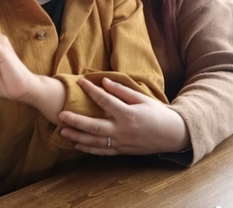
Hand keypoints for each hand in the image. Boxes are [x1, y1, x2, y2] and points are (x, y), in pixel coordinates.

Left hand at [58, 77, 189, 155]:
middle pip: (95, 126)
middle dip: (76, 121)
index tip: (79, 81)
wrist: (172, 135)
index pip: (105, 101)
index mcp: (128, 114)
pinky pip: (102, 151)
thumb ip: (122, 91)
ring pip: (95, 141)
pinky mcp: (122, 151)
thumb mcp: (142, 98)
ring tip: (63, 131)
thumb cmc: (157, 113)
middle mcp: (122, 130)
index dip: (91, 90)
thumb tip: (104, 81)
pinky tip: (76, 144)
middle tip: (60, 115)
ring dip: (78, 136)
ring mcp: (121, 143)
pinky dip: (88, 148)